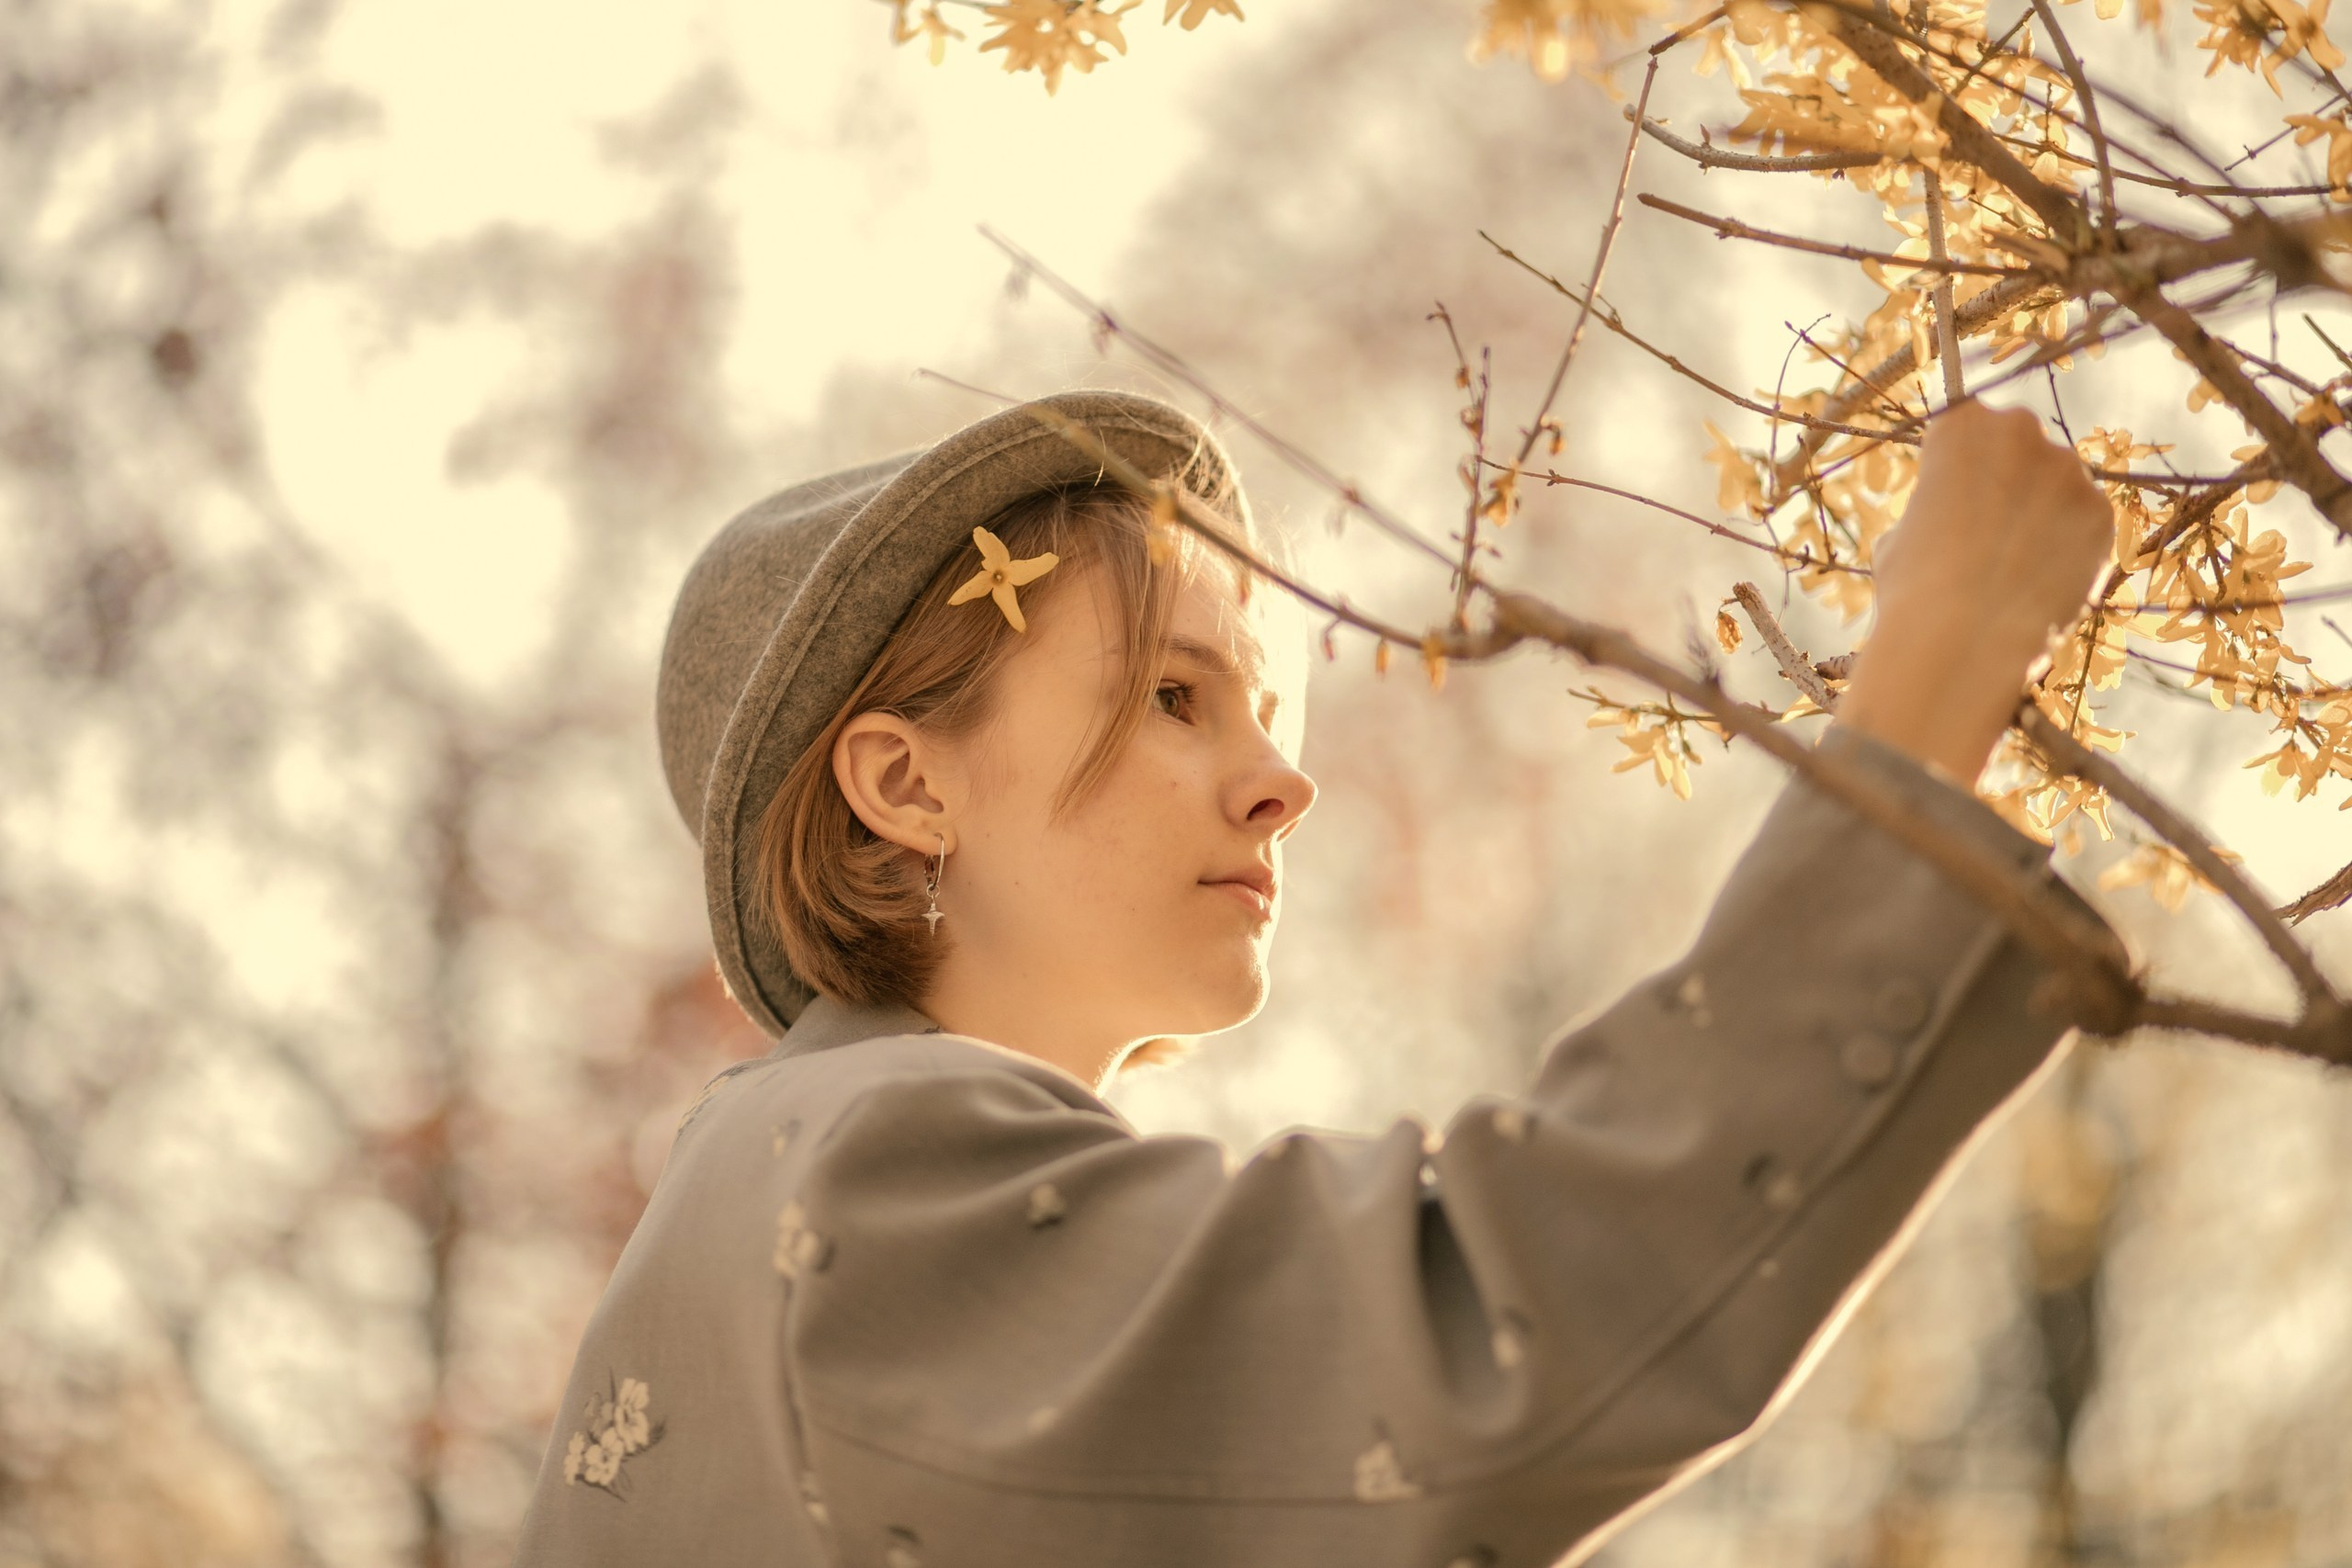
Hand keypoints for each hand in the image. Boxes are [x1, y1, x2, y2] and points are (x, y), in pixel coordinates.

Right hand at [1834, 403, 2113, 785]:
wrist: (1958, 641)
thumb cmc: (1913, 588)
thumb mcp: (1902, 532)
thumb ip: (1937, 506)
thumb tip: (1953, 517)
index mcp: (1961, 424)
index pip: (1966, 423)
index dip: (1959, 462)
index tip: (1955, 492)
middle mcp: (2020, 429)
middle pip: (2019, 446)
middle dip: (2008, 480)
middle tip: (1987, 533)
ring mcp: (2068, 469)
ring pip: (2057, 484)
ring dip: (2041, 514)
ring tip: (2013, 569)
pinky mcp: (2101, 511)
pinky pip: (2085, 522)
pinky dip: (2069, 547)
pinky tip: (2041, 582)